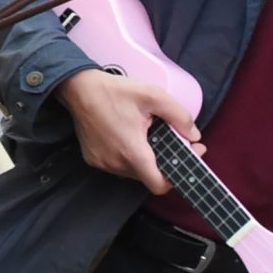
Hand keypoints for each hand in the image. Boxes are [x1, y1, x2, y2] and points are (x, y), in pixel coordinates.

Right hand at [56, 70, 197, 194]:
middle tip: (173, 139)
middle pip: (147, 175)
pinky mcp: (93, 159)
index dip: (175, 177)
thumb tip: (194, 135)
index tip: (184, 157)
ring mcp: (102, 163)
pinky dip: (127, 156)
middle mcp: (116, 163)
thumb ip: (179, 116)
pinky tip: (127, 137)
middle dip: (162, 160)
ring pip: (132, 171)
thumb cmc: (114, 91)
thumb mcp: (153, 95)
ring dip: (144, 159)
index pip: (158, 185)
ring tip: (146, 135)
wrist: (78, 88)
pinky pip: (117, 165)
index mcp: (132, 151)